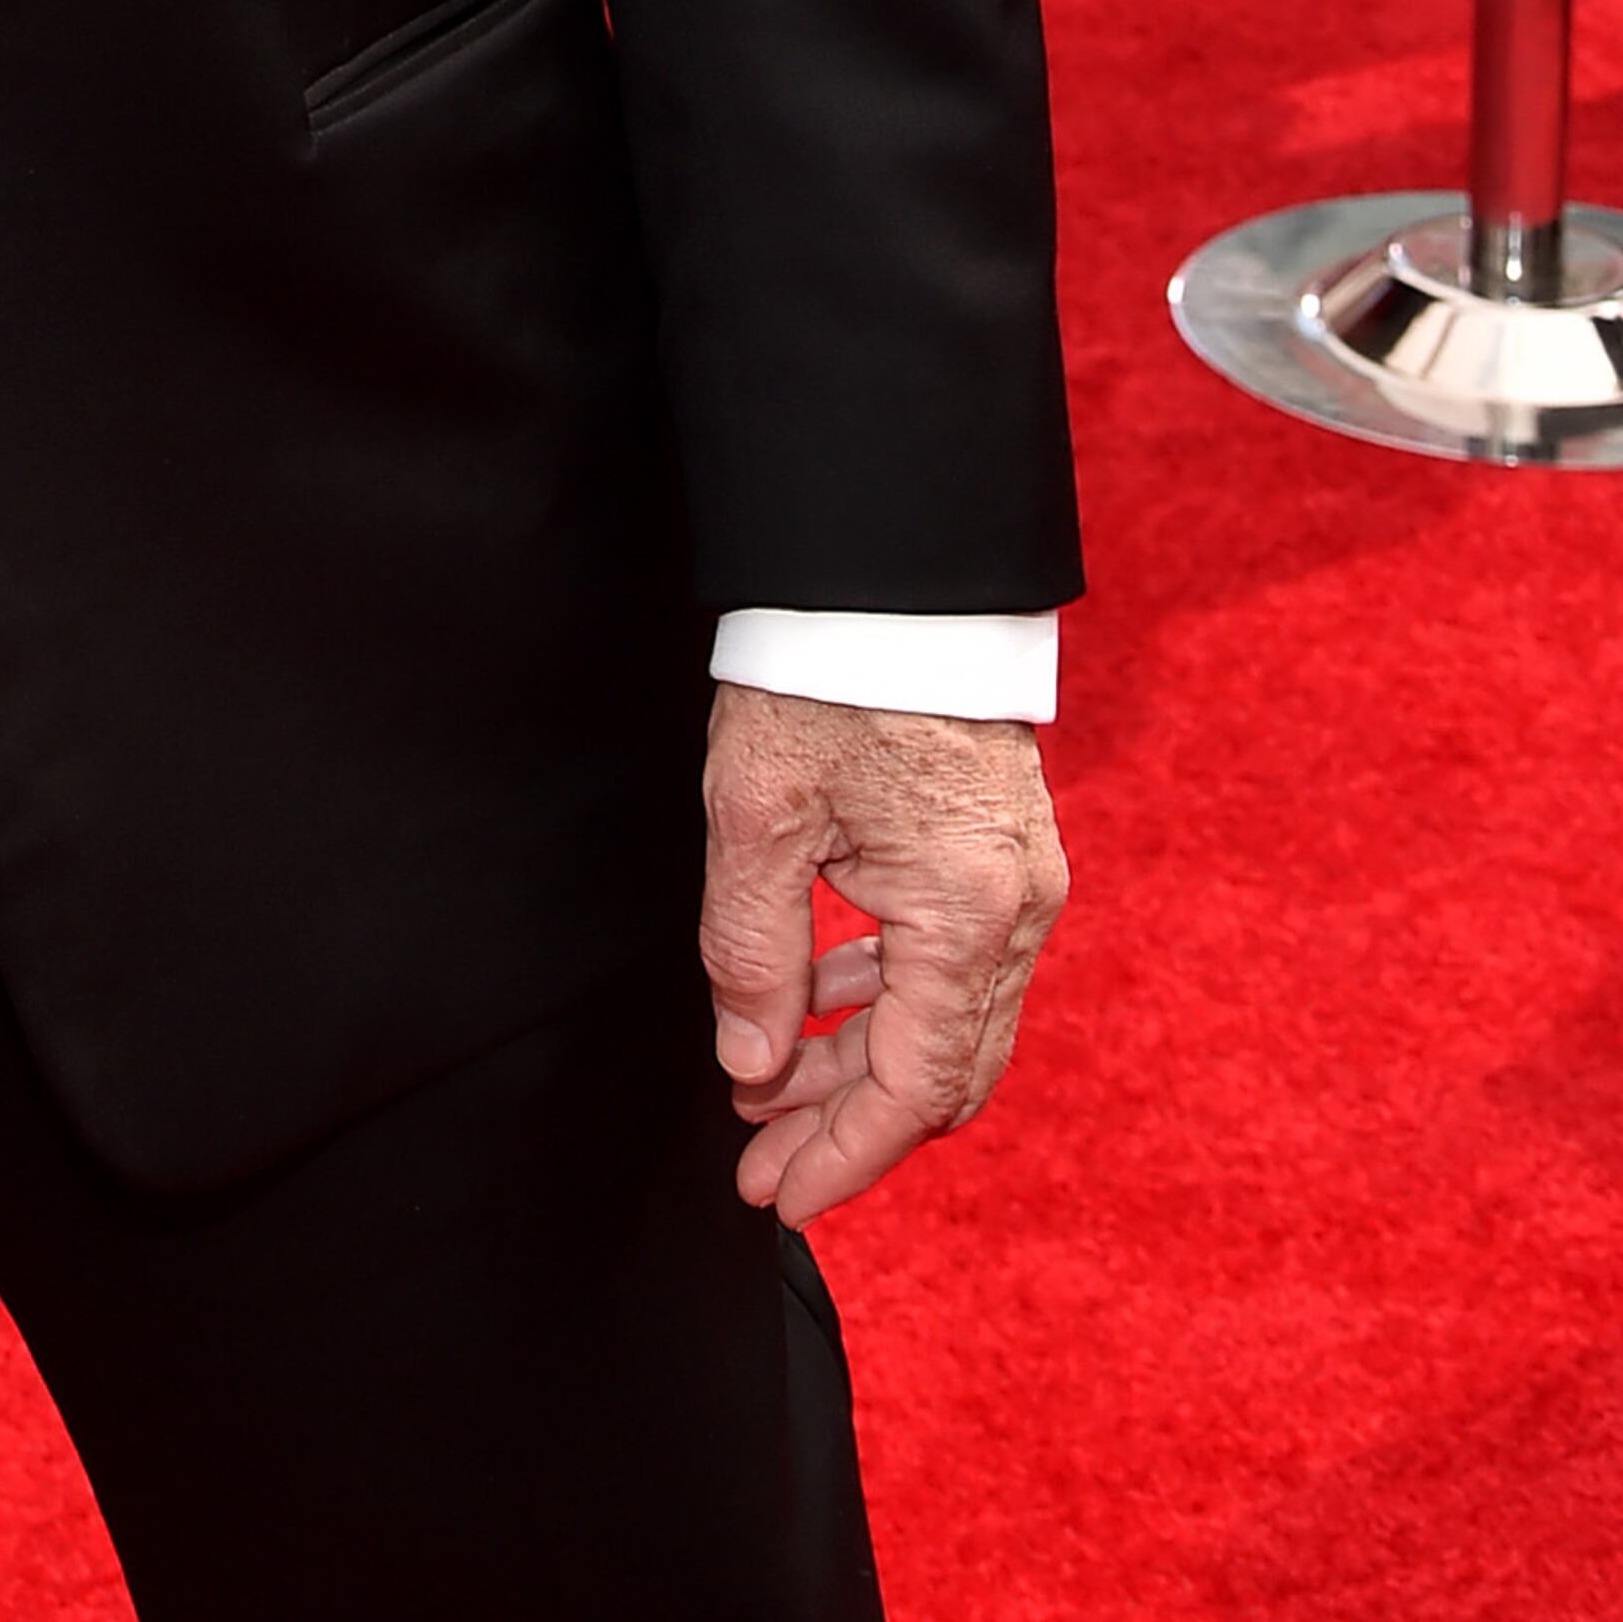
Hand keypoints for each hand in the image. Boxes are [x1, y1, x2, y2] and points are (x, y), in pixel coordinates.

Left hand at [698, 688, 1065, 1225]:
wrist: (888, 571)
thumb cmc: (821, 672)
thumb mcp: (756, 812)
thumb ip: (751, 950)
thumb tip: (748, 1064)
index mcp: (966, 910)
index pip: (914, 1088)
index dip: (844, 1157)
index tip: (775, 1198)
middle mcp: (1017, 909)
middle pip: (941, 1073)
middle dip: (848, 1129)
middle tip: (758, 1165)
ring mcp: (1022, 884)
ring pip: (948, 1026)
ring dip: (859, 1069)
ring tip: (764, 1093)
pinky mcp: (1003, 856)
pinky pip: (953, 968)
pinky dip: (885, 1005)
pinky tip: (816, 1010)